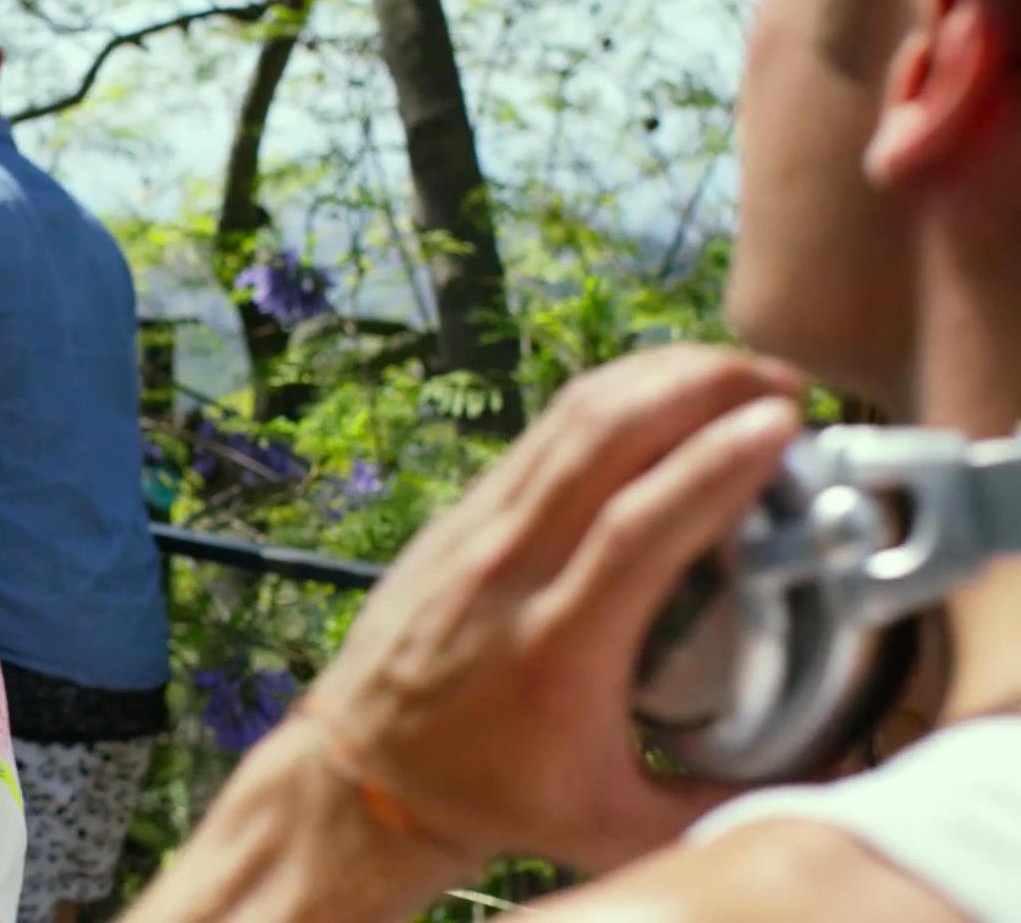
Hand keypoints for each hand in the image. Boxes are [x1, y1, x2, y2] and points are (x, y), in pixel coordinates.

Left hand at [304, 344, 802, 871]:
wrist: (365, 773)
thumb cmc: (491, 797)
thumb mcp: (613, 823)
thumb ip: (720, 808)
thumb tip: (829, 792)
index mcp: (555, 647)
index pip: (638, 527)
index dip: (713, 465)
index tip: (784, 424)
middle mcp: (510, 571)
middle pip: (602, 440)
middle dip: (698, 386)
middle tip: (781, 382)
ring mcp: (477, 531)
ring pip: (568, 418)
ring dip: (658, 375)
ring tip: (737, 371)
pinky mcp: (462, 513)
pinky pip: (542, 431)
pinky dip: (610, 395)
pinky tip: (661, 389)